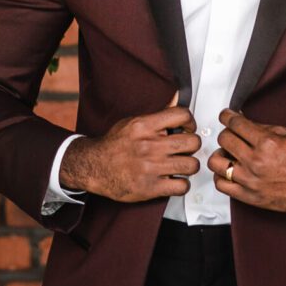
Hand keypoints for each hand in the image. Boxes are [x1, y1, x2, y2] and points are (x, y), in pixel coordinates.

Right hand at [61, 89, 198, 202]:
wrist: (93, 166)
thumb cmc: (113, 145)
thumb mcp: (132, 122)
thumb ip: (156, 114)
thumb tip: (176, 98)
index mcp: (144, 126)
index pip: (182, 115)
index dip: (190, 122)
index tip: (188, 128)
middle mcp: (149, 146)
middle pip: (192, 142)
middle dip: (192, 145)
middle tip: (186, 149)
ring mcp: (150, 167)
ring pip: (191, 165)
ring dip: (189, 165)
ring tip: (181, 165)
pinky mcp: (150, 187)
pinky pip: (182, 186)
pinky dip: (182, 184)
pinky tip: (174, 180)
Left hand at [206, 108, 285, 211]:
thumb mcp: (285, 134)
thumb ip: (260, 127)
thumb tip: (242, 121)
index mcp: (266, 143)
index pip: (235, 124)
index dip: (227, 116)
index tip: (225, 116)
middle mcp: (256, 162)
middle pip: (224, 140)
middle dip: (227, 133)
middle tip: (232, 134)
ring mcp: (251, 181)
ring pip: (216, 163)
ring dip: (220, 155)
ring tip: (228, 154)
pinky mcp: (250, 196)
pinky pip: (222, 185)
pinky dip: (221, 176)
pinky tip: (228, 172)